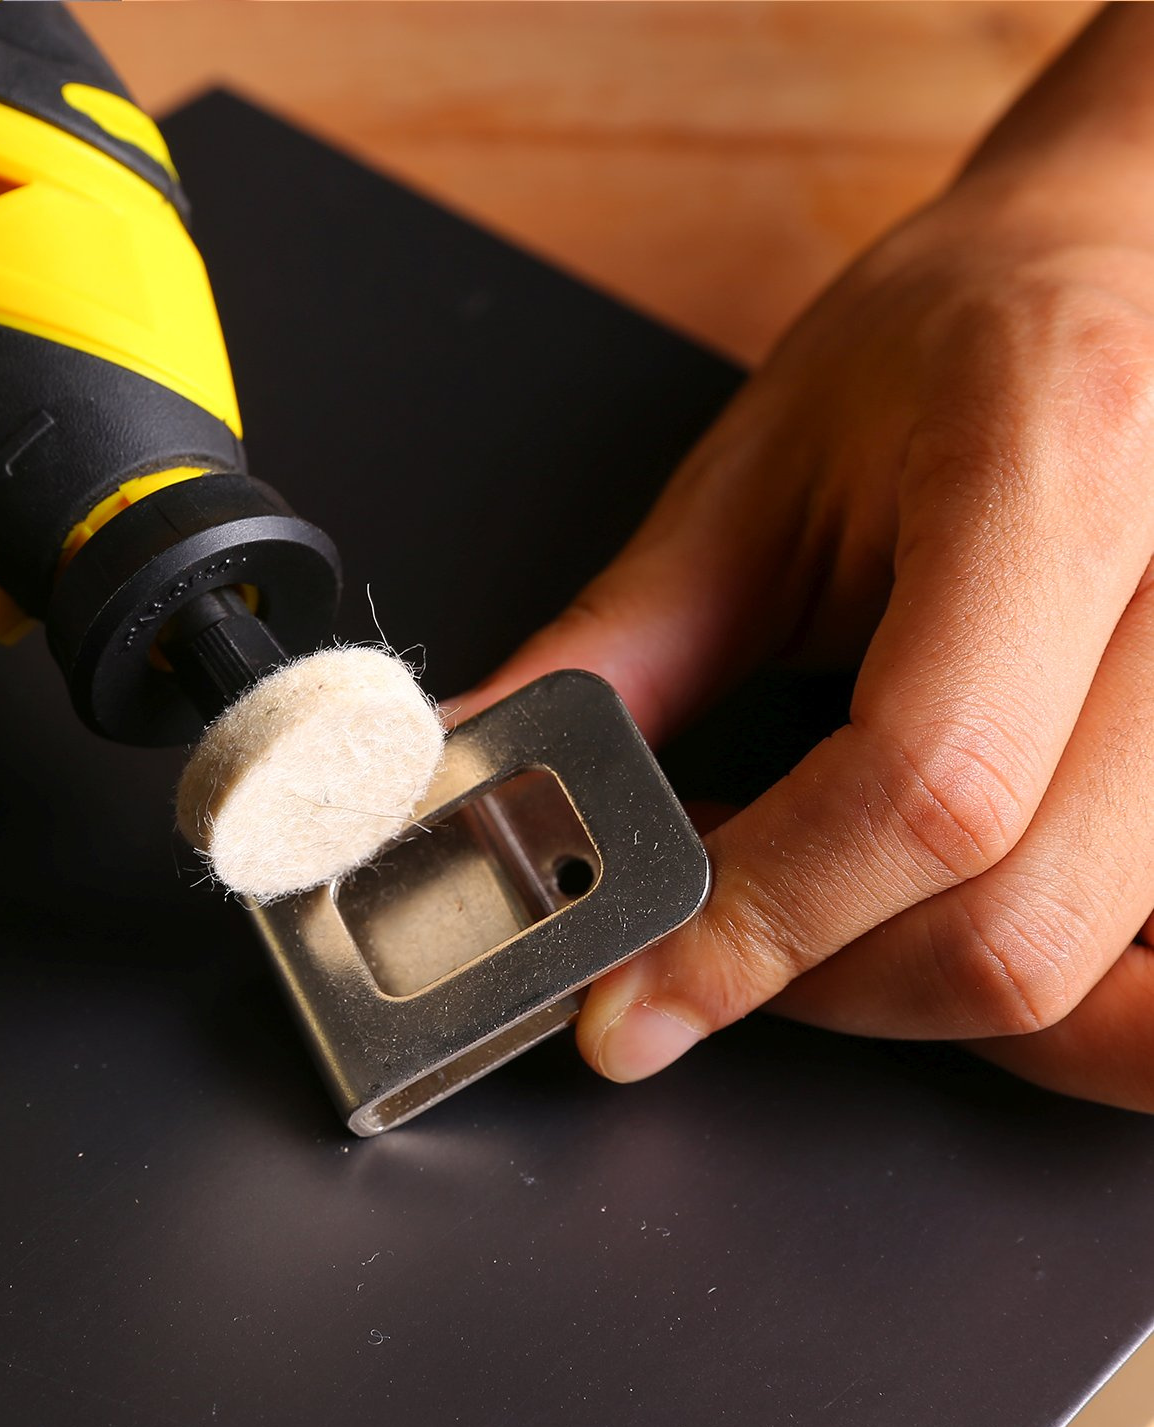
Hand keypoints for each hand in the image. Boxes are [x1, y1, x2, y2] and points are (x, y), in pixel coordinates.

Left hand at [454, 10, 1153, 1112]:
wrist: (1112, 272)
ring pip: (1093, 993)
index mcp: (1058, 473)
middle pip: (1010, 926)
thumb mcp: (758, 480)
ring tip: (810, 895)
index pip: (924, 784)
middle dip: (807, 974)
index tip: (629, 996)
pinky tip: (943, 932)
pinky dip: (1048, 1013)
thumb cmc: (944, 346)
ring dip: (905, 994)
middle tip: (694, 916)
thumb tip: (476, 775)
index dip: (757, 923)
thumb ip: (621, 652)